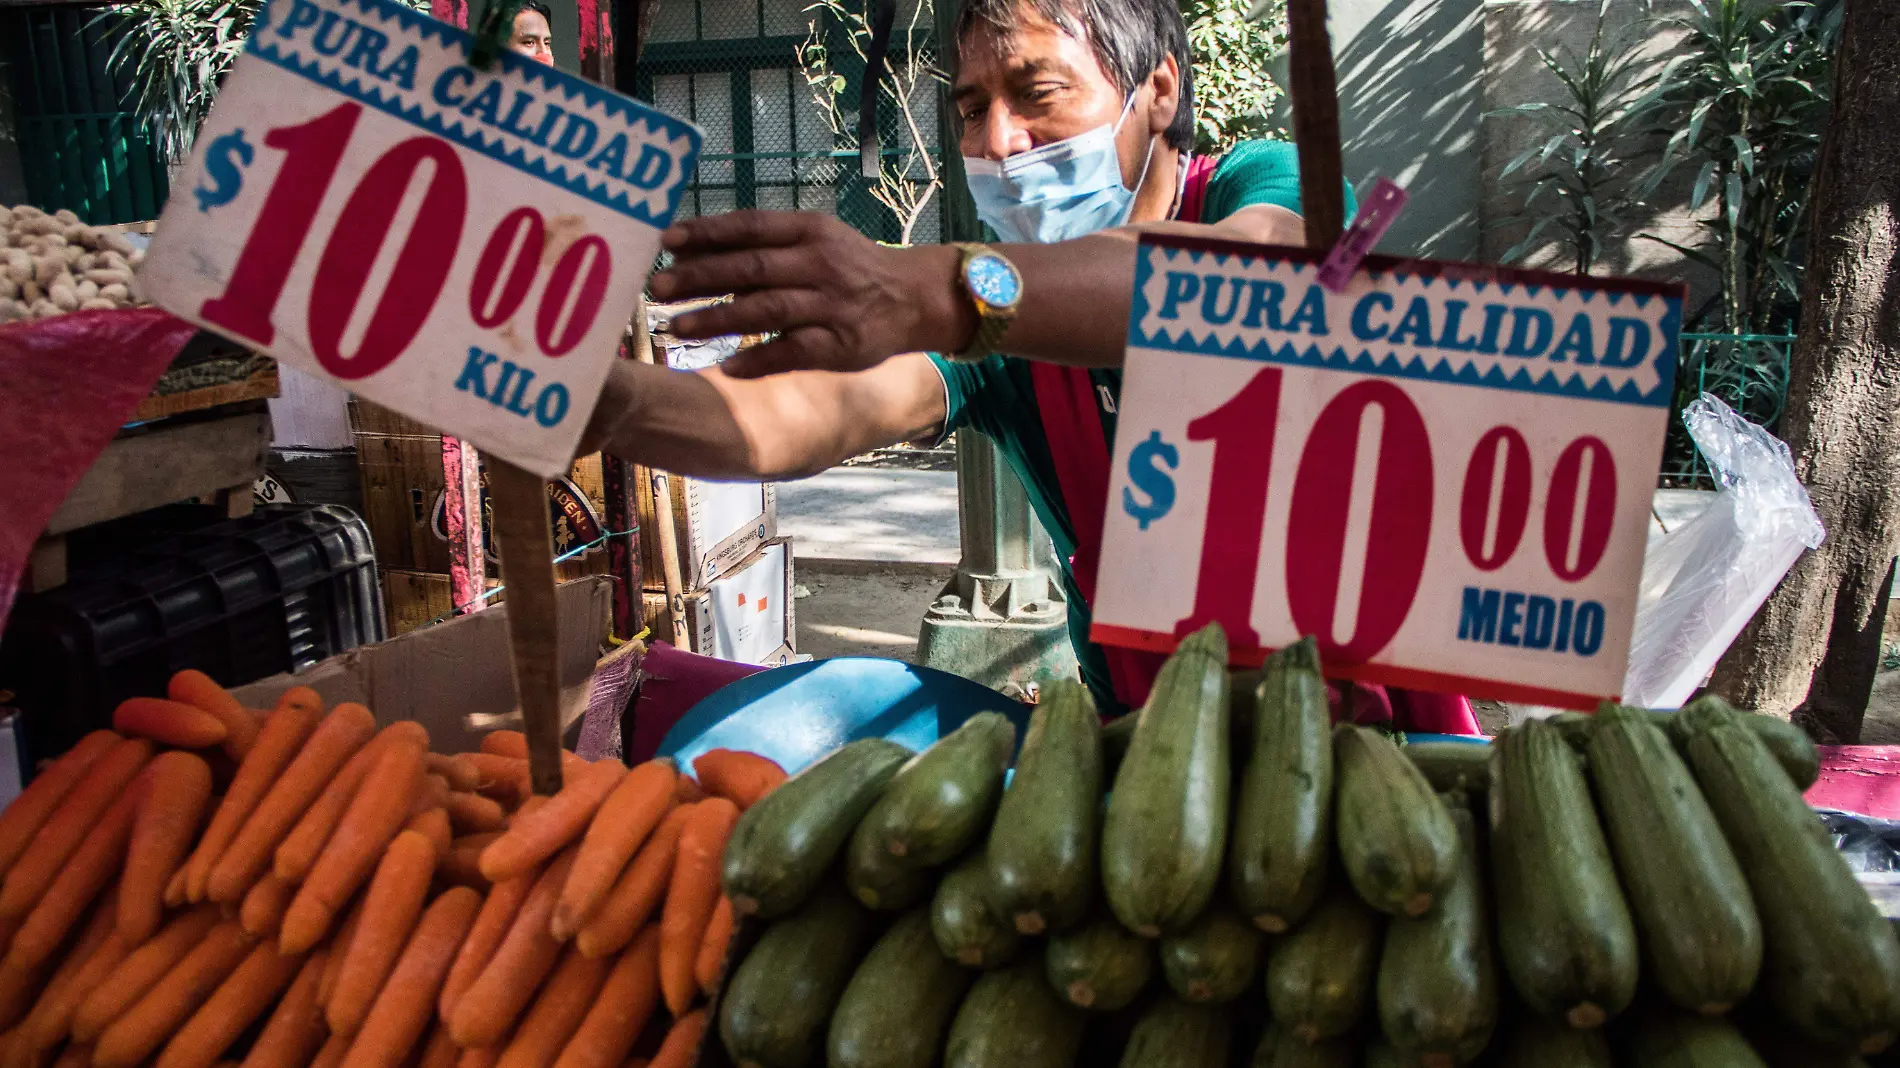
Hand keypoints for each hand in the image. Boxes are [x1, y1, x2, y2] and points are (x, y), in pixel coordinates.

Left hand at [649, 211, 974, 377]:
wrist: (911, 298)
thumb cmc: (849, 266)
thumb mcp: (815, 240)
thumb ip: (763, 245)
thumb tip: (694, 252)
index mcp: (809, 230)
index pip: (749, 226)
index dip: (706, 232)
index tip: (665, 241)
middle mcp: (820, 263)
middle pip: (750, 267)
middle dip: (700, 277)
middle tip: (659, 287)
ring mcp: (830, 304)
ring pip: (766, 309)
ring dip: (718, 318)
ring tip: (678, 326)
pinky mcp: (839, 344)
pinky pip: (792, 351)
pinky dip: (759, 359)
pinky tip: (727, 367)